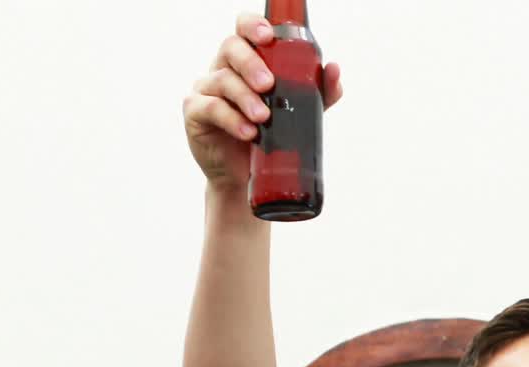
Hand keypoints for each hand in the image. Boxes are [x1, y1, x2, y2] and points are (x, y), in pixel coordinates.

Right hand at [182, 13, 343, 190]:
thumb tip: (333, 70)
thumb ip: (317, 91)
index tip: (268, 36)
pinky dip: (231, 119)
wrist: (246, 178)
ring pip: (222, 80)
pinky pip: (210, 108)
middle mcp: (223, 69)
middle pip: (230, 48)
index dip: (253, 26)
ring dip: (245, 97)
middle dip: (251, 63)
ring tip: (263, 118)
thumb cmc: (270, 137)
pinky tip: (248, 132)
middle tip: (268, 85)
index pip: (243, 30)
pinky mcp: (195, 114)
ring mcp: (206, 90)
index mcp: (246, 61)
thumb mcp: (299, 112)